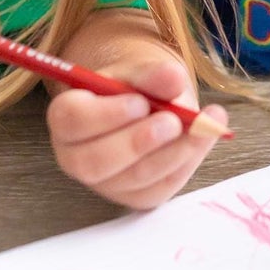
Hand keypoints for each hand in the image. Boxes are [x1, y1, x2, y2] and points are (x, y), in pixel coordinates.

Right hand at [47, 48, 228, 210]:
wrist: (149, 106)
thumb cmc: (135, 88)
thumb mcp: (140, 72)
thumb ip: (152, 73)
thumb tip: (173, 78)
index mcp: (67, 116)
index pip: (71, 120)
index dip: (106, 115)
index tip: (140, 102)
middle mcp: (76, 156)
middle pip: (93, 162)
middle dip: (137, 143)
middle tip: (173, 121)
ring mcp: (104, 182)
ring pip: (132, 179)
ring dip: (171, 154)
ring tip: (200, 127)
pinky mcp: (134, 197)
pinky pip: (158, 188)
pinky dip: (185, 163)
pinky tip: (202, 139)